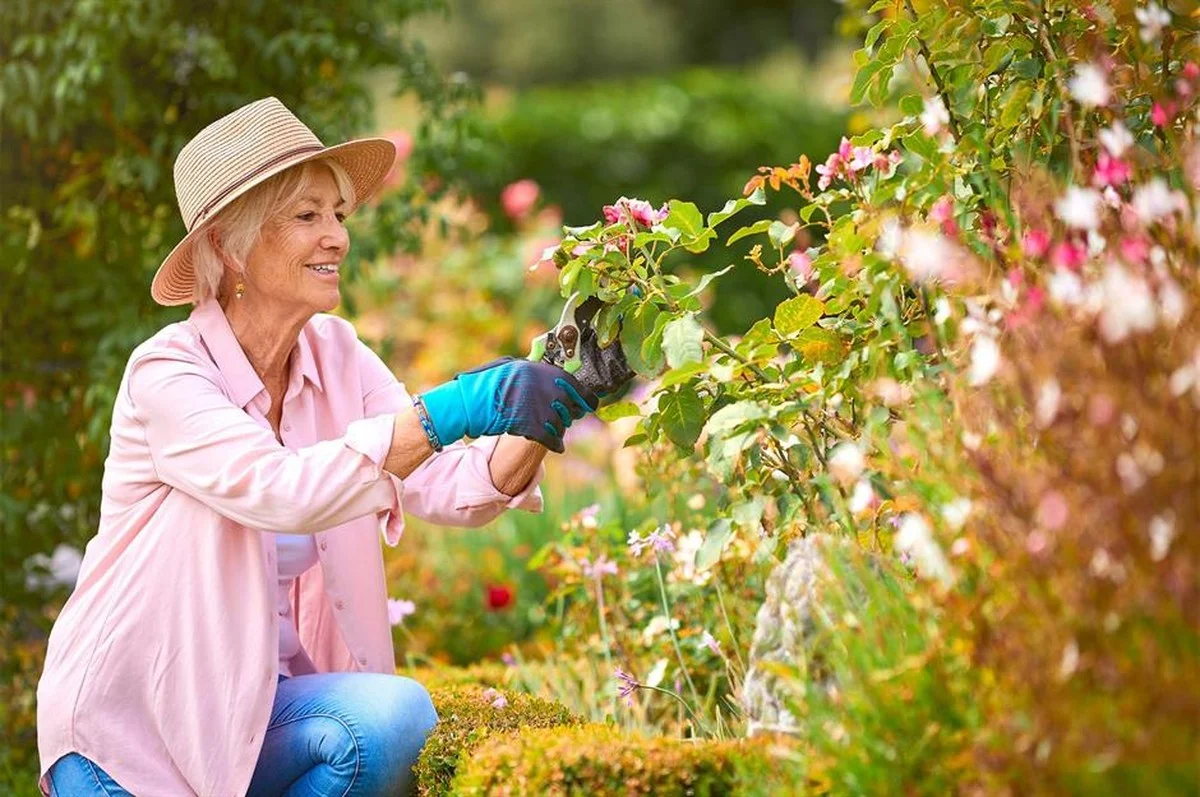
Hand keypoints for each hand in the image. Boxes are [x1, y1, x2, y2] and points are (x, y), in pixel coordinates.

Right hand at [419, 357, 598, 453]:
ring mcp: (536, 406)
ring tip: (554, 429)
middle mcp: (540, 386)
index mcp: (536, 370)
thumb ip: (531, 372)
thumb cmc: (483, 386)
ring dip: (561, 427)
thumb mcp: (508, 369)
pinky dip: (555, 442)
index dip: (584, 394)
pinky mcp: (530, 426)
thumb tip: (554, 376)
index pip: (571, 382)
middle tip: (571, 415)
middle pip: (570, 402)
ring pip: (562, 421)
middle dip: (572, 411)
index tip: (590, 402)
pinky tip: (556, 445)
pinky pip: (552, 437)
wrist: (464, 405)